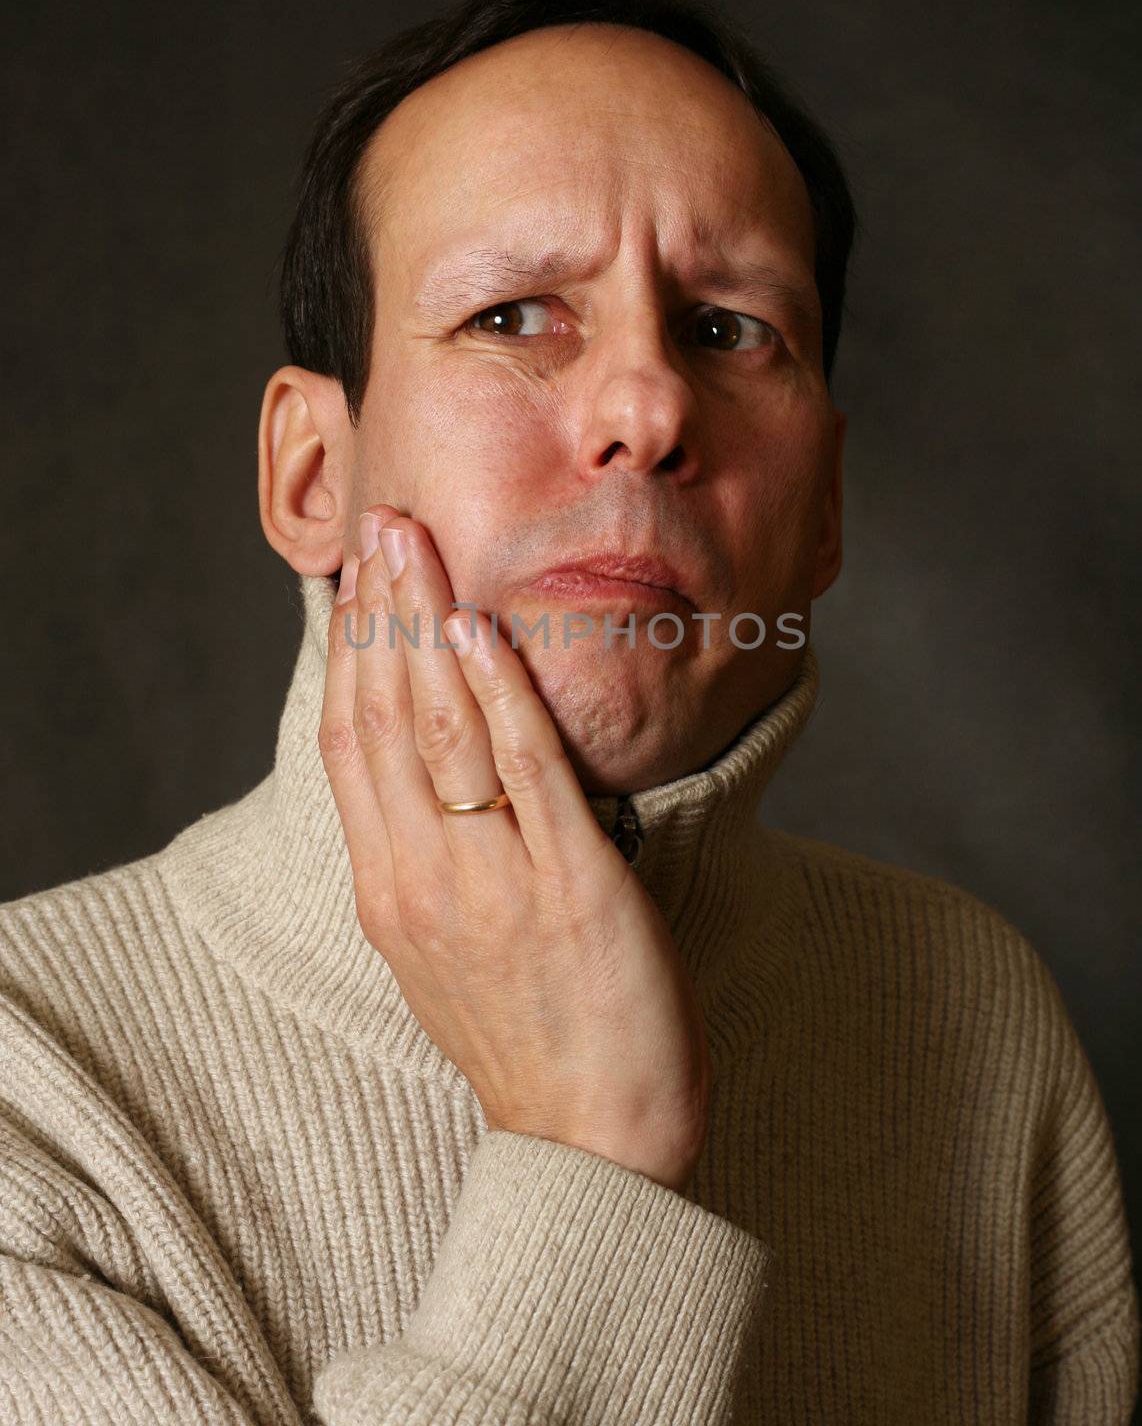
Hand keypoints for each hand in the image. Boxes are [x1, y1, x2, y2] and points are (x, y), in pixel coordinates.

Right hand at [317, 503, 712, 1193]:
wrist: (595, 1144)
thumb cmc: (528, 1037)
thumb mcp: (440, 950)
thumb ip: (423, 859)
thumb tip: (422, 772)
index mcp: (389, 892)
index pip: (349, 747)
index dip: (349, 656)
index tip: (354, 582)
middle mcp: (423, 880)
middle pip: (384, 720)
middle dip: (379, 614)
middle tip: (383, 526)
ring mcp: (494, 883)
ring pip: (442, 731)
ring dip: (425, 627)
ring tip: (419, 546)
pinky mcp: (573, 887)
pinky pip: (528, 773)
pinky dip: (500, 692)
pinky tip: (482, 628)